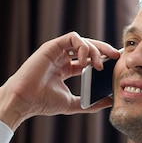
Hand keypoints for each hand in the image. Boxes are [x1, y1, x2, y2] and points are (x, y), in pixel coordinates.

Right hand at [0, 32, 120, 129]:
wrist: (25, 100)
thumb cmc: (42, 102)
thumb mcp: (72, 104)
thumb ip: (90, 103)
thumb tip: (109, 102)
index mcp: (65, 69)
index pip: (88, 60)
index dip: (102, 60)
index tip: (115, 65)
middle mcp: (61, 58)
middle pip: (88, 48)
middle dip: (104, 50)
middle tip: (116, 57)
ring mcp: (56, 51)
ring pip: (82, 41)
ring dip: (94, 50)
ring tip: (98, 65)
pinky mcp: (52, 46)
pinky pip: (72, 38)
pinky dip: (82, 46)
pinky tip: (84, 61)